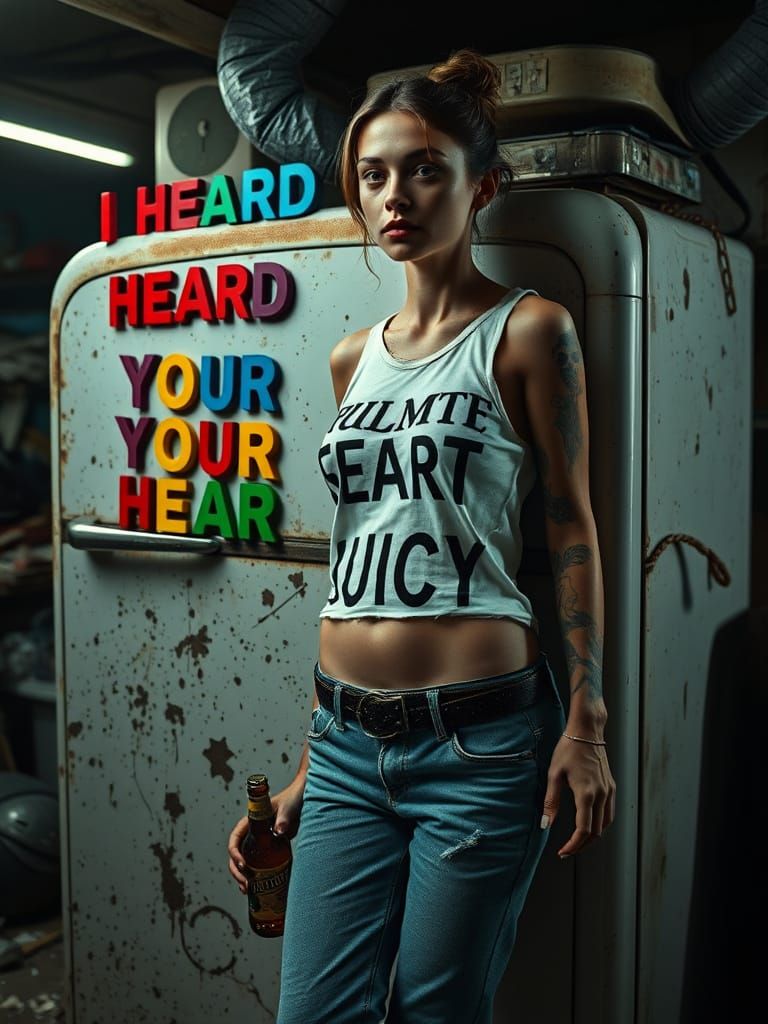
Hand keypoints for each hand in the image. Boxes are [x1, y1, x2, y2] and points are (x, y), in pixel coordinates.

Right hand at [227, 775, 306, 893]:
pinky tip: (258, 888)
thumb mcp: (287, 808)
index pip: (235, 839)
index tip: (243, 865)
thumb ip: (283, 818)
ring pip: (244, 862)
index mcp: (250, 821)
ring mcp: (259, 842)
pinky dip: (255, 877)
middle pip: (236, 855)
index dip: (234, 853)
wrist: (304, 801)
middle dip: (237, 871)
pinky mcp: (269, 849)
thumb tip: (278, 831)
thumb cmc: (293, 799)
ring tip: (248, 890)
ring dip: (242, 877)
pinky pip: (257, 864)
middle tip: (246, 884)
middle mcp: (252, 833)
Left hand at [541, 735, 615, 857]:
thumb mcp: (554, 775)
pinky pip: (609, 813)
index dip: (573, 845)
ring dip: (592, 837)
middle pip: (596, 832)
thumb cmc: (568, 749)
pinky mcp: (611, 787)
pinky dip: (600, 824)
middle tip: (566, 850)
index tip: (562, 852)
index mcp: (587, 794)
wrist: (587, 731)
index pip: (583, 830)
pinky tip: (589, 824)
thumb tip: (545, 825)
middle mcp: (602, 795)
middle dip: (581, 845)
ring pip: (605, 825)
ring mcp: (609, 791)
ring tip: (577, 842)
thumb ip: (551, 802)